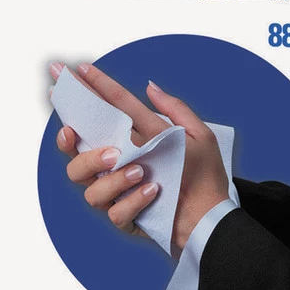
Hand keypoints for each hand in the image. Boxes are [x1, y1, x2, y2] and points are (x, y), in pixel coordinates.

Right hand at [49, 62, 230, 253]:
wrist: (214, 217)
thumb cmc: (206, 177)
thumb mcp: (198, 135)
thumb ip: (174, 109)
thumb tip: (150, 86)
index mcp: (130, 144)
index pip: (103, 115)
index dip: (88, 92)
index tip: (76, 71)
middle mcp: (117, 170)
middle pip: (76, 160)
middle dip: (84, 155)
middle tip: (111, 153)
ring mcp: (119, 195)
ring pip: (91, 190)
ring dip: (115, 180)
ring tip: (142, 173)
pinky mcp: (126, 219)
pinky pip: (116, 212)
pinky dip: (134, 200)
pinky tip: (154, 192)